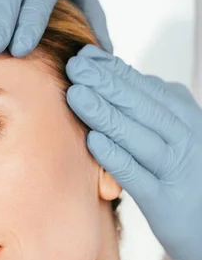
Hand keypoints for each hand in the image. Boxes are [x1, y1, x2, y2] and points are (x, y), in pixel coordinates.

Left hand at [66, 44, 201, 259]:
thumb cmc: (184, 173)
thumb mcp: (176, 133)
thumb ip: (152, 107)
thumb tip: (116, 75)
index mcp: (184, 117)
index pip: (146, 88)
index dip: (113, 71)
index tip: (83, 57)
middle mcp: (183, 139)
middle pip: (141, 107)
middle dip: (106, 85)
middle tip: (74, 68)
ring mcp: (174, 170)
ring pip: (138, 137)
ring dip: (105, 114)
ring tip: (76, 95)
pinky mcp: (164, 201)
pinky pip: (137, 175)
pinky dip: (116, 157)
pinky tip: (93, 141)